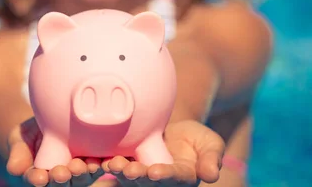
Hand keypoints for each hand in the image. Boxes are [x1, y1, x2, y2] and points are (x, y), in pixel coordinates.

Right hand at [6, 117, 104, 186]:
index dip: (36, 180)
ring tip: (79, 166)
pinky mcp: (92, 164)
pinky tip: (99, 161)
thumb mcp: (20, 139)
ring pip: (80, 179)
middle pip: (60, 184)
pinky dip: (99, 165)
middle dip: (60, 179)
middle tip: (60, 173)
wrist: (49, 125)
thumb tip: (14, 169)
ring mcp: (76, 174)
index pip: (35, 181)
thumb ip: (18, 153)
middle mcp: (58, 180)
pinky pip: (97, 167)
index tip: (38, 177)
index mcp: (37, 177)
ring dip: (80, 174)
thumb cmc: (30, 135)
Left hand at [102, 120, 224, 186]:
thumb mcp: (210, 143)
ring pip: (129, 177)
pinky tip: (100, 159)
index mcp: (181, 178)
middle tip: (128, 169)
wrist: (174, 129)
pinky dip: (107, 164)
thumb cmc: (195, 138)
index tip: (155, 171)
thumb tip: (211, 175)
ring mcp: (142, 174)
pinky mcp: (128, 164)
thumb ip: (211, 158)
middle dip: (138, 176)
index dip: (164, 175)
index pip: (173, 178)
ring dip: (120, 172)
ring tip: (113, 163)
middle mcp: (160, 181)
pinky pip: (116, 167)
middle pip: (147, 181)